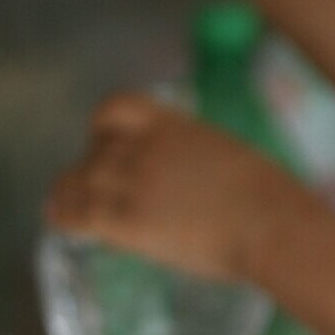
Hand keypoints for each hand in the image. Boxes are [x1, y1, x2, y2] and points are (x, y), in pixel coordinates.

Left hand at [47, 93, 298, 282]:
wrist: (271, 226)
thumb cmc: (272, 197)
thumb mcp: (232, 156)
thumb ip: (200, 158)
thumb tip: (200, 177)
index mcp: (173, 126)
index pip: (116, 109)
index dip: (104, 128)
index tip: (106, 145)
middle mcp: (145, 148)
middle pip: (95, 152)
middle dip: (93, 171)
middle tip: (97, 194)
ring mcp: (133, 183)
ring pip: (78, 182)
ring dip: (71, 195)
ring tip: (64, 209)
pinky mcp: (128, 221)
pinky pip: (77, 214)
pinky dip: (65, 217)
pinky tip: (63, 225)